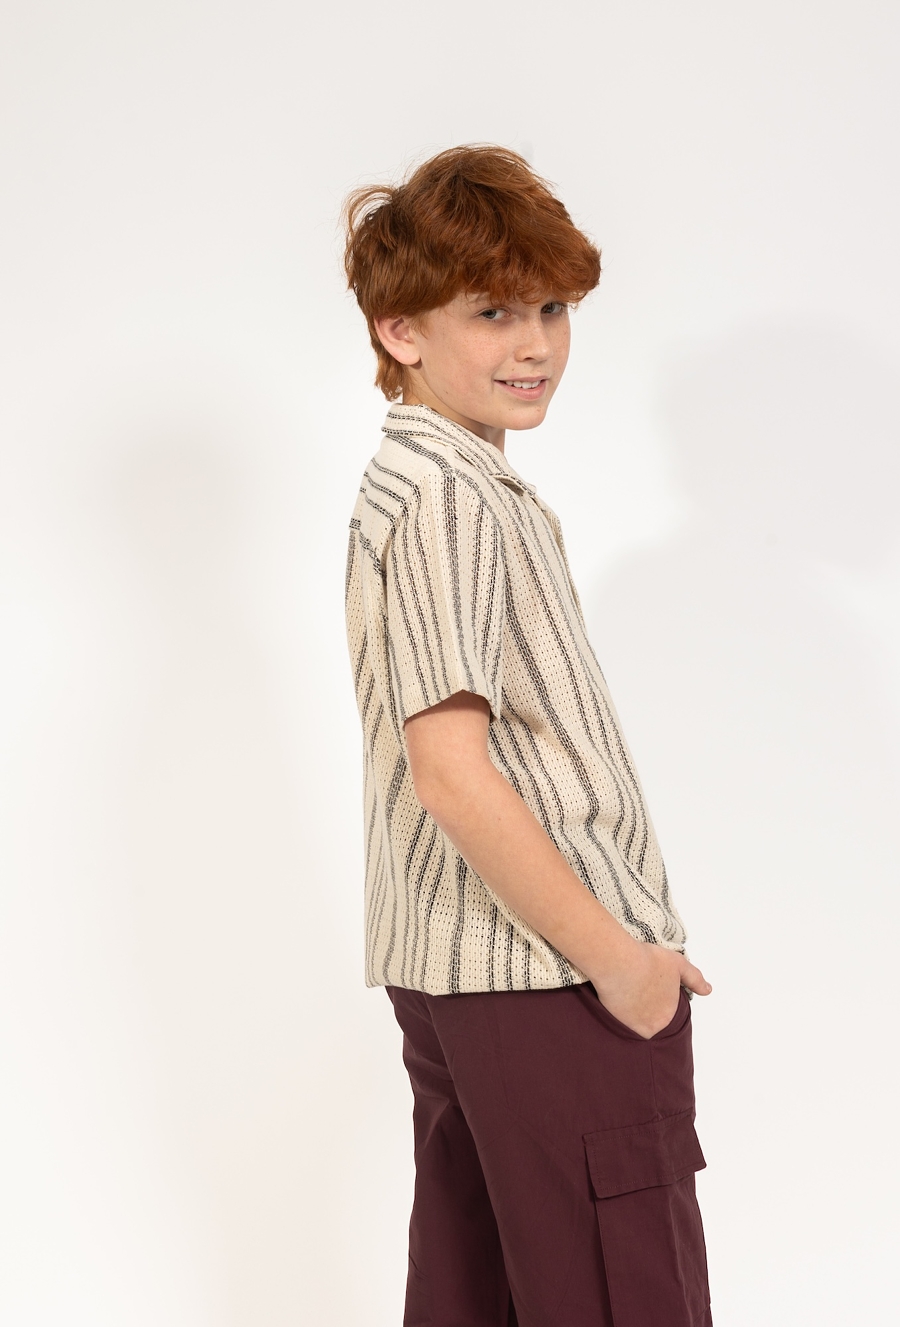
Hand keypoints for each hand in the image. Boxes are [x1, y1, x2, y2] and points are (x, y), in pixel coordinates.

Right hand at [588, 940, 711, 1038]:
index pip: (666, 1012)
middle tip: (638, 989)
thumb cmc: (648, 961)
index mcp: (669, 1014)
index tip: (650, 987)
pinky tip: (616, 997)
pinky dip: (619, 1013)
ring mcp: (633, 1027)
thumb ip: (694, 979)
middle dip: (647, 1007)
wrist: (619, 963)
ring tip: (627, 991)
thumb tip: (707, 990)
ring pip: (635, 1022)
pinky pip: (620, 1022)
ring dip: (632, 1012)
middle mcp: (653, 1026)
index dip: (658, 997)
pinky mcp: (616, 1024)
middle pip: (651, 1019)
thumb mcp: (678, 965)